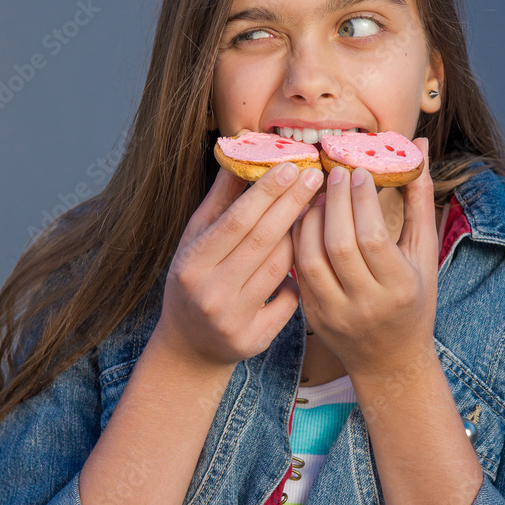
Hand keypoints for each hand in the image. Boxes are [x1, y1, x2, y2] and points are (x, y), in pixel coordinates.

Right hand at [155, 157, 324, 369]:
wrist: (189, 347)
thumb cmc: (193, 282)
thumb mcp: (194, 242)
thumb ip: (218, 203)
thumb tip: (238, 157)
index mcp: (192, 263)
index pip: (236, 221)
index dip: (266, 193)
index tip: (291, 167)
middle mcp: (211, 293)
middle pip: (263, 241)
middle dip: (292, 204)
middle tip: (315, 177)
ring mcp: (233, 319)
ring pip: (281, 267)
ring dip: (300, 236)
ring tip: (315, 210)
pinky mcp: (254, 340)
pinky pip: (290, 300)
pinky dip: (298, 279)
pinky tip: (303, 262)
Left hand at [290, 138, 437, 380]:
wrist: (390, 359)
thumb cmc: (414, 300)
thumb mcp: (424, 254)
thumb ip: (418, 200)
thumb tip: (418, 147)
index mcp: (399, 288)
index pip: (372, 237)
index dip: (362, 201)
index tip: (358, 172)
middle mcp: (366, 304)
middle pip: (339, 245)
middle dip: (335, 202)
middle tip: (334, 173)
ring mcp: (335, 313)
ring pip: (310, 258)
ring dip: (310, 219)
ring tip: (319, 195)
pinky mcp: (312, 315)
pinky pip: (297, 271)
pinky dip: (298, 239)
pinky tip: (305, 218)